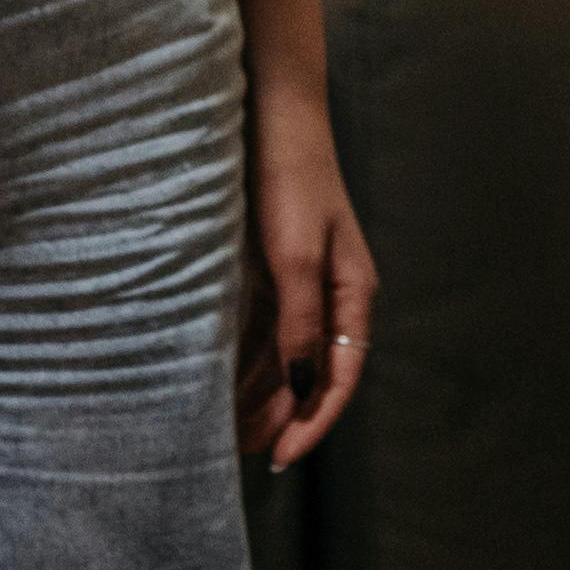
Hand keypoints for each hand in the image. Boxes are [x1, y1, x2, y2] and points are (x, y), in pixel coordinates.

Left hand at [239, 85, 375, 467]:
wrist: (271, 113)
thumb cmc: (290, 179)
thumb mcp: (295, 256)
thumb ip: (300, 322)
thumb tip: (306, 382)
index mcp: (352, 293)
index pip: (339, 377)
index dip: (313, 422)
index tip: (282, 456)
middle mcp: (331, 293)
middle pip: (312, 373)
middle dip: (283, 417)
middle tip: (246, 456)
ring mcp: (301, 279)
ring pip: (284, 355)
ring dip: (261, 394)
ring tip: (228, 433)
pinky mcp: (271, 265)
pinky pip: (261, 328)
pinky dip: (244, 359)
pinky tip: (218, 382)